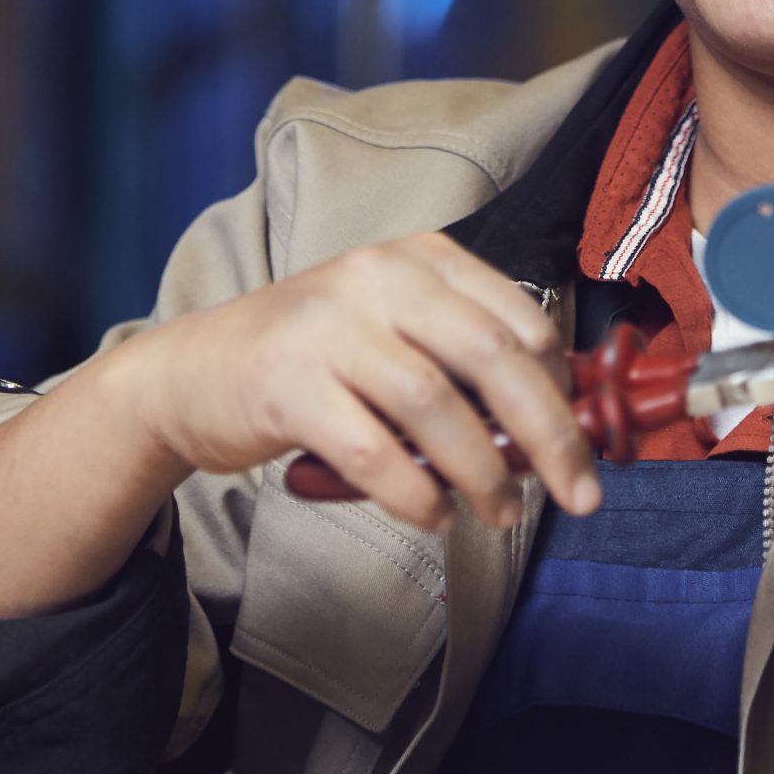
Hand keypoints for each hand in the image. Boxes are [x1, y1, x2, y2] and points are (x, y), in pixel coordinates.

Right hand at [114, 232, 602, 531]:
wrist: (189, 375)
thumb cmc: (310, 361)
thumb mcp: (391, 332)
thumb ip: (461, 362)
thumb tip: (555, 429)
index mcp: (416, 259)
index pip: (519, 317)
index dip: (564, 386)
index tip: (584, 439)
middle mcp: (376, 277)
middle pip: (492, 356)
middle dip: (550, 434)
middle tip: (578, 492)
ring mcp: (327, 326)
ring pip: (436, 405)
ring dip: (483, 472)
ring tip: (501, 513)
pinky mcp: (287, 384)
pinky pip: (374, 451)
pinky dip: (416, 494)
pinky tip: (433, 514)